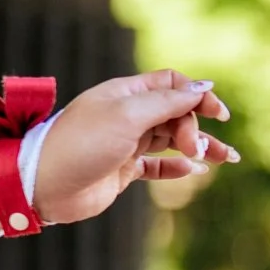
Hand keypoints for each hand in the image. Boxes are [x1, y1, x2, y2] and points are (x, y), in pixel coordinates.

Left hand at [31, 73, 235, 225]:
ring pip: (170, 139)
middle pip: (175, 112)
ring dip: (198, 146)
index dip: (197, 94)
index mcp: (125, 93)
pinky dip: (176, 167)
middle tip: (194, 148)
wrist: (45, 185)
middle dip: (193, 127)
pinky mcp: (121, 169)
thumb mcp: (128, 115)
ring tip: (225, 158)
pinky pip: (156, 165)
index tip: (217, 113)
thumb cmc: (82, 144)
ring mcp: (124, 143)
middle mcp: (125, 115)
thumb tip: (203, 88)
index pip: (171, 84)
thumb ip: (167, 102)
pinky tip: (193, 171)